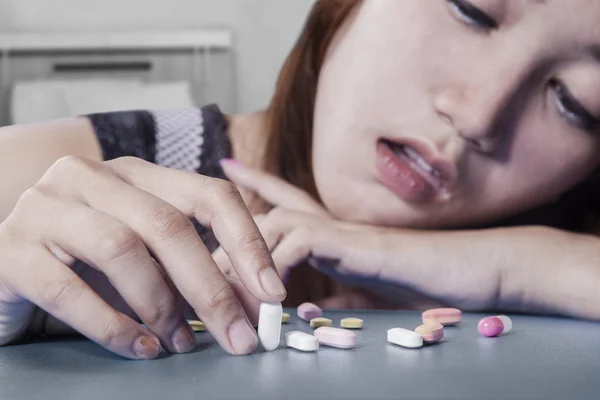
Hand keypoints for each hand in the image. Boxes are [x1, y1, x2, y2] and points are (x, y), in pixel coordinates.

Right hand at [0, 156, 285, 358]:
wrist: (4, 274)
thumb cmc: (86, 265)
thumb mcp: (146, 256)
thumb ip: (190, 266)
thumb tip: (255, 301)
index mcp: (136, 174)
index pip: (209, 195)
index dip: (248, 244)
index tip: (272, 294)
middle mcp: (91, 177)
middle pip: (169, 226)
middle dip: (213, 288)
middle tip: (241, 337)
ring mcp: (46, 207)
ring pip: (122, 249)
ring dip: (163, 307)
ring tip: (182, 344)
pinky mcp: (9, 249)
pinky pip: (68, 289)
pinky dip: (112, 326)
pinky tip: (139, 348)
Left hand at [217, 160, 499, 310]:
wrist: (469, 270)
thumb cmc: (421, 280)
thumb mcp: (365, 293)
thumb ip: (337, 294)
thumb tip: (315, 309)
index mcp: (330, 232)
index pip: (285, 198)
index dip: (257, 182)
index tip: (228, 166)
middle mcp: (329, 221)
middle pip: (263, 214)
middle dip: (226, 231)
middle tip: (193, 258)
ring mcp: (339, 228)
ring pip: (271, 226)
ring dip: (242, 258)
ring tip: (217, 286)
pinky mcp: (351, 242)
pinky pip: (298, 244)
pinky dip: (275, 267)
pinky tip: (264, 294)